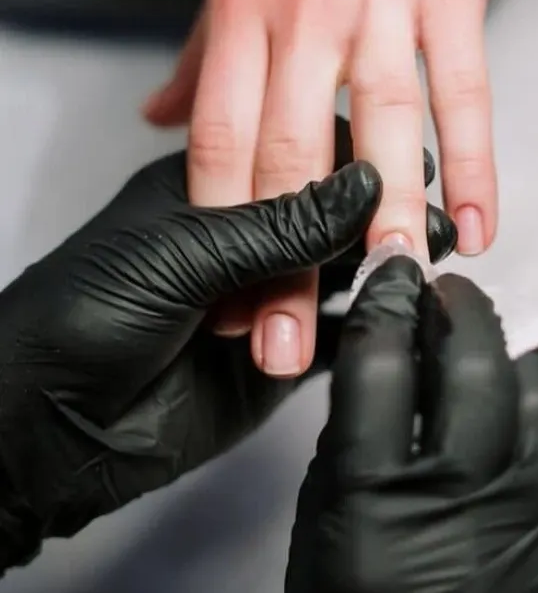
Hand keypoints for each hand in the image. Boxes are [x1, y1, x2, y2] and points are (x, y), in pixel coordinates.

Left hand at [0, 139, 454, 575]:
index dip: (357, 165)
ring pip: (337, 285)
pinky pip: (334, 346)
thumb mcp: (183, 255)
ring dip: (379, 279)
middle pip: (329, 228)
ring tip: (425, 274)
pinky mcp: (276, 367)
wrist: (52, 429)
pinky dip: (367, 336)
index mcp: (215, 195)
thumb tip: (365, 183)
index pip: (301, 163)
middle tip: (430, 230)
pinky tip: (401, 326)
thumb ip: (278, 225)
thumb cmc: (90, 316)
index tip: (409, 171)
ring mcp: (265, 309)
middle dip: (380, 226)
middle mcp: (246, 248)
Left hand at [143, 0, 495, 376]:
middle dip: (287, 265)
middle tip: (285, 342)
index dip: (224, 237)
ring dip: (383, 220)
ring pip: (379, 131)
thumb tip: (161, 119)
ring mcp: (381, 9)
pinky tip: (473, 225)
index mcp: (246, 19)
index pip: (223, 150)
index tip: (231, 309)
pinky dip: (474, 163)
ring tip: (385, 289)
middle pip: (289, 164)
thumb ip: (198, 59)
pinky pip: (463, 91)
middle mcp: (306, 18)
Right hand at [284, 258, 537, 592]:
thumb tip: (398, 345)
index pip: (383, 368)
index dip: (388, 302)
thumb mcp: (321, 522)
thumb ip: (360, 429)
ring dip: (514, 350)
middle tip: (447, 291)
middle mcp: (464, 522)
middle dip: (461, 310)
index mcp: (374, 515)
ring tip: (490, 339)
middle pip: (477, 371)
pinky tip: (528, 395)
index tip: (394, 270)